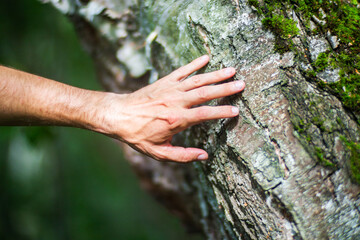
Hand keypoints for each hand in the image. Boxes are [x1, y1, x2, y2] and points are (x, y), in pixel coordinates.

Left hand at [99, 55, 244, 161]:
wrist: (118, 116)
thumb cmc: (137, 135)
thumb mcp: (159, 152)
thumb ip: (183, 156)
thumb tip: (204, 156)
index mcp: (176, 120)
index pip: (205, 114)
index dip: (221, 112)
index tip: (236, 110)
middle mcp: (176, 102)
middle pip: (205, 93)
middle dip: (225, 88)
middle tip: (242, 84)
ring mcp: (170, 89)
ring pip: (197, 80)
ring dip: (215, 75)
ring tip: (232, 69)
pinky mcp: (164, 82)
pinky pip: (182, 71)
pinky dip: (194, 64)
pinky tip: (206, 58)